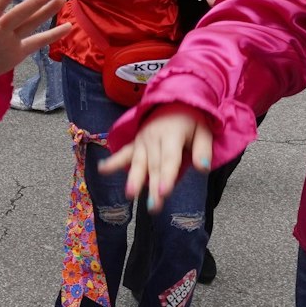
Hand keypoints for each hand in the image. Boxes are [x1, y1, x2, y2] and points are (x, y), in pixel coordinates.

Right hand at [98, 106, 212, 211]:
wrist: (172, 100)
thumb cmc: (190, 120)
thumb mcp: (203, 130)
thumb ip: (203, 150)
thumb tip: (203, 168)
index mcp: (172, 135)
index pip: (169, 159)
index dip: (167, 176)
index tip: (163, 193)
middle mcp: (154, 138)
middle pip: (154, 165)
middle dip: (152, 186)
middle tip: (153, 206)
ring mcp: (142, 140)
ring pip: (138, 162)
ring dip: (134, 179)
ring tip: (130, 194)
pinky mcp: (135, 143)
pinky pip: (124, 153)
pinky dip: (112, 161)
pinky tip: (102, 169)